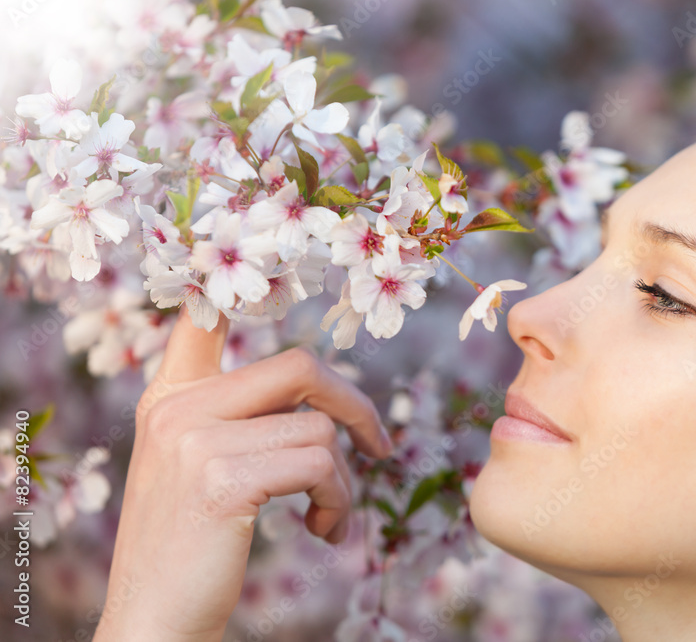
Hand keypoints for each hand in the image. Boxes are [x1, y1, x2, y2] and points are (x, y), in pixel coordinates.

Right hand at [94, 305, 392, 640]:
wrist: (156, 620)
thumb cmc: (195, 546)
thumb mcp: (203, 467)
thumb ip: (244, 418)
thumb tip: (325, 401)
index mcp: (172, 396)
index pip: (203, 317)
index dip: (241, 283)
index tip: (274, 252)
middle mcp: (178, 406)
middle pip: (301, 368)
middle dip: (355, 407)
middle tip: (378, 448)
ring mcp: (195, 438)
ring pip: (319, 428)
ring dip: (342, 481)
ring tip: (326, 517)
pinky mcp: (222, 478)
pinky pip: (319, 465)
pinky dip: (338, 501)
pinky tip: (321, 532)